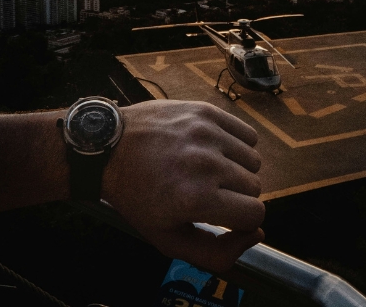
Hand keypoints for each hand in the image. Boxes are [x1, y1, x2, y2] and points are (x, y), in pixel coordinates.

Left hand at [103, 100, 264, 272]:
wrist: (109, 149)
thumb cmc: (138, 196)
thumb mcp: (167, 239)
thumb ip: (215, 253)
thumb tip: (256, 236)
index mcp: (196, 199)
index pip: (254, 214)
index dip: (241, 220)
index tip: (223, 215)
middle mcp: (206, 164)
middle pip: (255, 187)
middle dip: (237, 195)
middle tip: (209, 192)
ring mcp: (207, 134)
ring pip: (254, 160)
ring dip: (237, 170)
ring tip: (209, 170)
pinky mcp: (207, 112)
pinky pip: (248, 134)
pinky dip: (237, 145)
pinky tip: (215, 150)